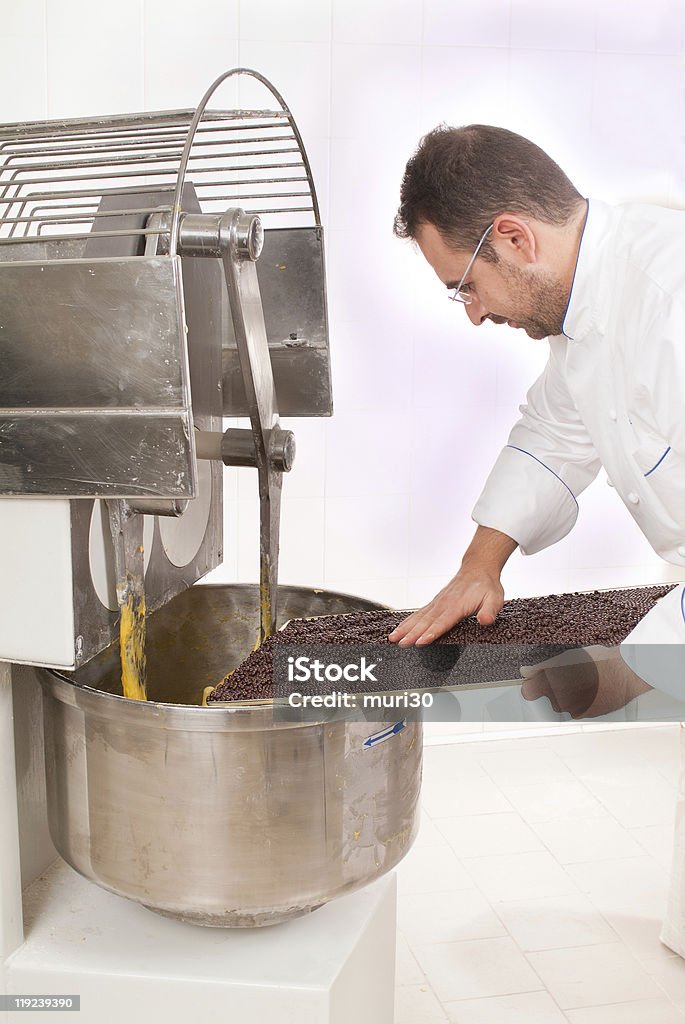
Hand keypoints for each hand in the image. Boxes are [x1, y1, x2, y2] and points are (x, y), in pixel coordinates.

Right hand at [388, 566, 504, 645]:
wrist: (477, 569)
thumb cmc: (486, 586)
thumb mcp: (495, 599)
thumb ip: (489, 611)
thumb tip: (485, 621)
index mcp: (457, 606)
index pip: (442, 622)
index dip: (431, 633)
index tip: (420, 642)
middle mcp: (443, 604)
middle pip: (425, 621)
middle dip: (412, 633)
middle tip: (400, 644)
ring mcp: (437, 603)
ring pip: (418, 617)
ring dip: (405, 628)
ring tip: (392, 638)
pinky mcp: (434, 603)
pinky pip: (418, 613)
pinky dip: (407, 622)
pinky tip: (399, 629)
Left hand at [520, 646, 652, 718]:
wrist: (626, 673)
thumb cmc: (598, 661)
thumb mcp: (567, 657)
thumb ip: (542, 667)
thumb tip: (526, 672)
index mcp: (551, 684)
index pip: (527, 692)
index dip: (532, 685)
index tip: (537, 681)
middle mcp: (560, 701)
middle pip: (548, 698)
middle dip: (555, 689)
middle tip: (570, 675)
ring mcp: (573, 710)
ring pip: (564, 704)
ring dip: (569, 695)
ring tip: (584, 680)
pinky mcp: (586, 715)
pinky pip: (577, 709)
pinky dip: (581, 701)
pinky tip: (592, 688)